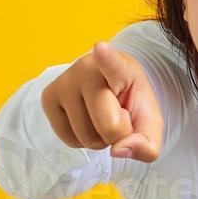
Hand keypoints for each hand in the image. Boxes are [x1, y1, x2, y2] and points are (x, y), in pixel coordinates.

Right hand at [40, 39, 164, 161]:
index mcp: (120, 67)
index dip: (107, 58)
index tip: (101, 48)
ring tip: (100, 116)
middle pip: (108, 127)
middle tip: (117, 114)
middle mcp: (87, 69)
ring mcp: (64, 82)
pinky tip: (86, 120)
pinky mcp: (48, 97)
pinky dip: (81, 141)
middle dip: (118, 134)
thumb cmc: (130, 102)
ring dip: (98, 139)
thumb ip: (147, 145)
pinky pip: (69, 140)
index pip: (112, 62)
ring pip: (86, 138)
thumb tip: (117, 151)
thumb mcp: (149, 123)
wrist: (109, 89)